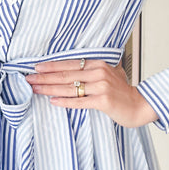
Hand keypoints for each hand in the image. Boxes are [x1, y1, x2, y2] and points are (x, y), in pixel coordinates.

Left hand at [26, 59, 158, 127]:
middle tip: (28, 78)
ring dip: (49, 88)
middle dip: (44, 76)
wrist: (140, 106)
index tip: (35, 67)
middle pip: (65, 74)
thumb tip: (79, 65)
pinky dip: (64, 101)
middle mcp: (99, 73)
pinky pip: (79, 102)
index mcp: (98, 64)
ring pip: (69, 87)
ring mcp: (101, 87)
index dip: (51, 65)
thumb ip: (96, 68)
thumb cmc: (123, 92)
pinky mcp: (103, 101)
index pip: (69, 63)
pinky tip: (52, 101)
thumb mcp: (111, 73)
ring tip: (35, 89)